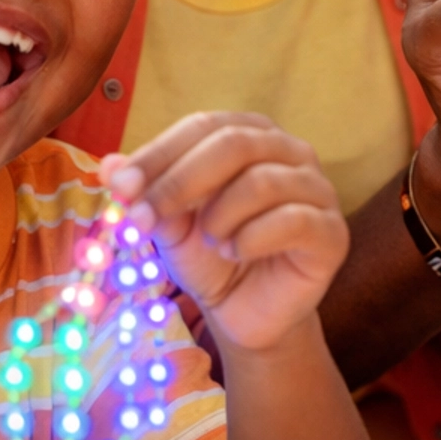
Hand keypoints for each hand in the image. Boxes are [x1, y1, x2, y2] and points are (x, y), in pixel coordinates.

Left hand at [100, 113, 350, 352]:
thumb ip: (147, 193)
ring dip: (219, 215)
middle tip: (144, 219)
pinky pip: (293, 220)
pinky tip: (235, 252)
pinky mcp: (332, 232)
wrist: (247, 313)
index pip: (203, 125)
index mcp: (251, 135)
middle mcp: (291, 152)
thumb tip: (108, 165)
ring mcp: (318, 189)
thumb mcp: (170, 225)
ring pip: (262, 181)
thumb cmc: (211, 257)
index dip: (159, 154)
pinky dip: (251, 238)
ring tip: (209, 241)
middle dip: (179, 182)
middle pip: (234, 144)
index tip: (120, 189)